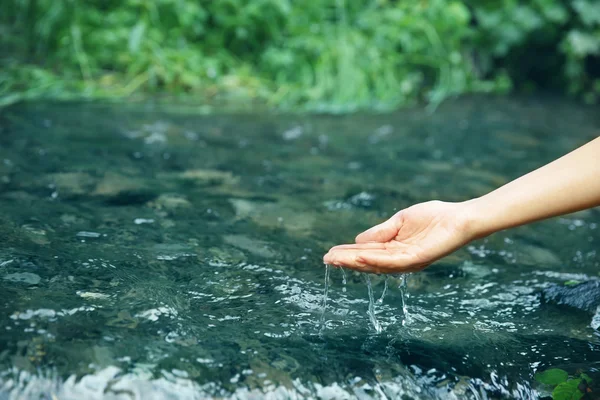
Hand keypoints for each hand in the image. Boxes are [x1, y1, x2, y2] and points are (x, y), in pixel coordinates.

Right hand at [323, 200, 477, 273]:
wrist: (459, 218)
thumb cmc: (433, 217)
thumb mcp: (400, 222)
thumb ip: (380, 232)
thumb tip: (357, 241)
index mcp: (395, 250)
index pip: (367, 253)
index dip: (349, 253)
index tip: (330, 253)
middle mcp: (399, 260)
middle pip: (368, 262)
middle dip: (347, 261)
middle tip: (327, 259)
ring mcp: (408, 261)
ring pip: (376, 264)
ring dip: (355, 262)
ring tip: (337, 259)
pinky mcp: (417, 258)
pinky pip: (393, 262)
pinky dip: (375, 260)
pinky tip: (360, 258)